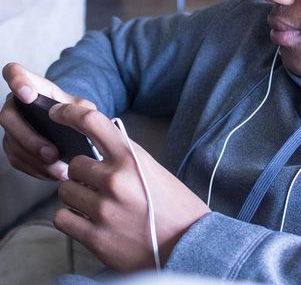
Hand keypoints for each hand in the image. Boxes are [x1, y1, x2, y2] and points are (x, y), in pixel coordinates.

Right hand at [0, 63, 94, 180]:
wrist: (73, 129)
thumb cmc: (77, 113)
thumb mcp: (85, 108)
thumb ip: (84, 110)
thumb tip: (81, 121)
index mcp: (35, 87)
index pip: (14, 72)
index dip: (17, 80)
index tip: (28, 95)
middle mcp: (15, 104)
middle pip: (8, 117)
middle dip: (30, 137)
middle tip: (53, 153)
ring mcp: (11, 126)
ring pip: (12, 142)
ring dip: (35, 159)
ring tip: (59, 170)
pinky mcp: (12, 145)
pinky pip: (17, 159)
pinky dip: (35, 169)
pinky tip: (52, 173)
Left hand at [51, 103, 210, 271]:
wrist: (188, 243)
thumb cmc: (172, 204)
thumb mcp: (151, 168)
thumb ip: (123, 156)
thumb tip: (94, 147)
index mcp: (132, 157)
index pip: (91, 122)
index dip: (68, 112)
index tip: (56, 113)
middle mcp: (115, 180)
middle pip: (73, 164)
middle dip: (82, 173)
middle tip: (98, 184)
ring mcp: (104, 209)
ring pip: (65, 190)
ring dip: (76, 195)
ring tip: (97, 204)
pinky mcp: (95, 237)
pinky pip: (61, 218)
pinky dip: (71, 218)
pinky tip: (89, 220)